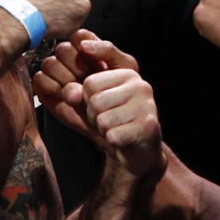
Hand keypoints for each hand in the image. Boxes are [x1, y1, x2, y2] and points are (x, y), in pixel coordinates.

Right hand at [34, 29, 138, 139]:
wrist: (111, 121)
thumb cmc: (119, 93)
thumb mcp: (124, 67)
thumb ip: (108, 49)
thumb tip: (84, 44)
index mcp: (89, 48)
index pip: (78, 36)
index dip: (85, 50)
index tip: (95, 64)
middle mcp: (71, 58)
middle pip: (63, 49)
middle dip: (77, 68)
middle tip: (88, 81)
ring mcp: (57, 72)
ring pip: (50, 64)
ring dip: (66, 80)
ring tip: (80, 92)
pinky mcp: (45, 88)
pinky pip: (40, 79)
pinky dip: (53, 88)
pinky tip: (66, 97)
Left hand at [34, 32, 160, 176]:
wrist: (135, 150)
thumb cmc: (111, 118)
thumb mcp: (90, 98)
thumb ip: (75, 88)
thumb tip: (71, 92)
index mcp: (126, 70)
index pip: (89, 82)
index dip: (84, 98)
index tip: (92, 100)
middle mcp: (139, 83)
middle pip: (94, 100)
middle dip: (92, 114)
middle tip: (104, 117)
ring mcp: (146, 104)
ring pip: (102, 119)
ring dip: (101, 128)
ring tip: (114, 126)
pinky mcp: (148, 126)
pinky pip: (112, 135)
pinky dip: (111, 141)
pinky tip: (121, 137)